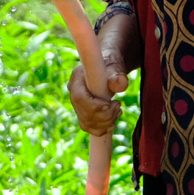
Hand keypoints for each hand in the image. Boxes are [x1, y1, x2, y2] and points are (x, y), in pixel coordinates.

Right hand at [69, 13, 138, 135]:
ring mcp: (77, 105)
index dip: (93, 106)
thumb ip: (117, 76)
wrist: (107, 69)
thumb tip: (120, 81)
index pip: (78, 98)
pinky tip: (112, 122)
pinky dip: (102, 129)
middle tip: (118, 106)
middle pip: (84, 114)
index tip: (109, 104)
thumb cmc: (111, 66)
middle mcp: (73, 93)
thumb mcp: (115, 68)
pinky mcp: (83, 114)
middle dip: (104, 115)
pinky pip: (89, 128)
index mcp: (77, 79)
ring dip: (105, 122)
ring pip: (87, 123)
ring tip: (117, 111)